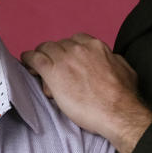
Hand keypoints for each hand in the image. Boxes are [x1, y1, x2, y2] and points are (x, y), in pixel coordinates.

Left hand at [21, 33, 151, 152]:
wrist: (117, 112)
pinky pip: (34, 58)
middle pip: (58, 45)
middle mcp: (78, 49)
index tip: (66, 60)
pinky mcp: (52, 72)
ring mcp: (64, 59)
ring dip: (41, 58)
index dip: (68, 51)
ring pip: (44, 49)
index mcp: (95, 46)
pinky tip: (26, 63)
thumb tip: (109, 58)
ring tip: (38, 70)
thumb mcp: (125, 69)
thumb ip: (113, 59)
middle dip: (54, 56)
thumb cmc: (124, 96)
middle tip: (54, 72)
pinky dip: (28, 59)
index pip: (74, 40)